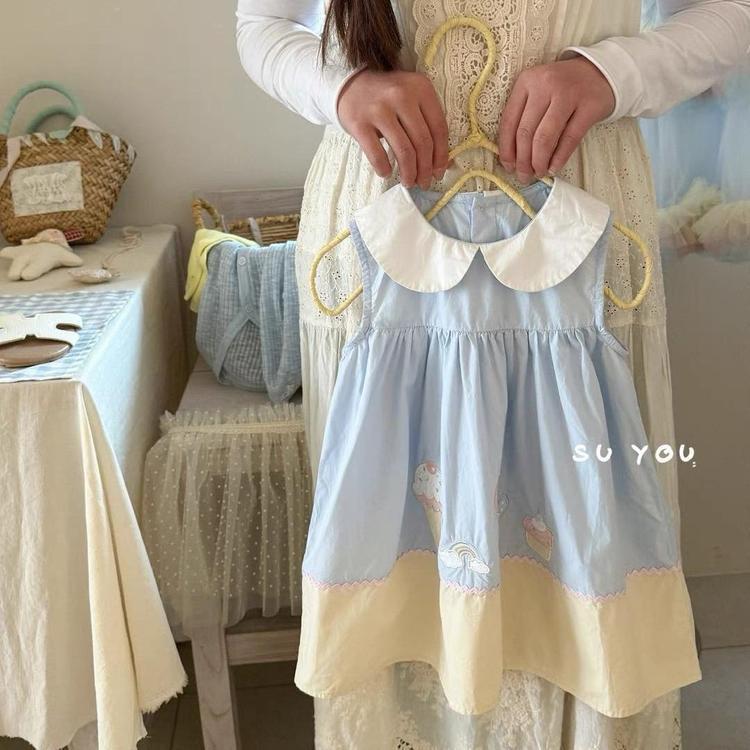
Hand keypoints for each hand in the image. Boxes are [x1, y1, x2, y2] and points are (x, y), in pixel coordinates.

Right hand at [337, 69, 449, 188]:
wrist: (351, 86)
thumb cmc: (388, 99)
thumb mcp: (412, 99)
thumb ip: (427, 123)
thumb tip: (443, 163)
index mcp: (421, 88)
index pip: (439, 129)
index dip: (441, 156)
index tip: (439, 173)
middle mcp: (401, 96)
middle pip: (422, 142)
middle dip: (425, 169)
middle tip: (424, 183)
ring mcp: (379, 110)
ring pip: (403, 151)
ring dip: (408, 173)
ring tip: (408, 182)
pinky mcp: (359, 124)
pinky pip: (377, 154)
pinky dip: (384, 169)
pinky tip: (386, 173)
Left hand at [498, 56, 615, 182]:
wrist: (600, 72)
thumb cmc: (562, 89)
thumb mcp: (537, 93)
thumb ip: (523, 116)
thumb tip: (512, 157)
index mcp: (526, 81)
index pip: (509, 121)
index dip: (506, 149)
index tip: (508, 167)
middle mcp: (545, 85)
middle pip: (526, 132)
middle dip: (522, 161)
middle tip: (524, 176)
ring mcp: (568, 94)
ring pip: (545, 137)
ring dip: (539, 162)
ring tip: (539, 173)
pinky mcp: (589, 106)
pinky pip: (569, 139)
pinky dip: (559, 158)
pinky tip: (554, 168)